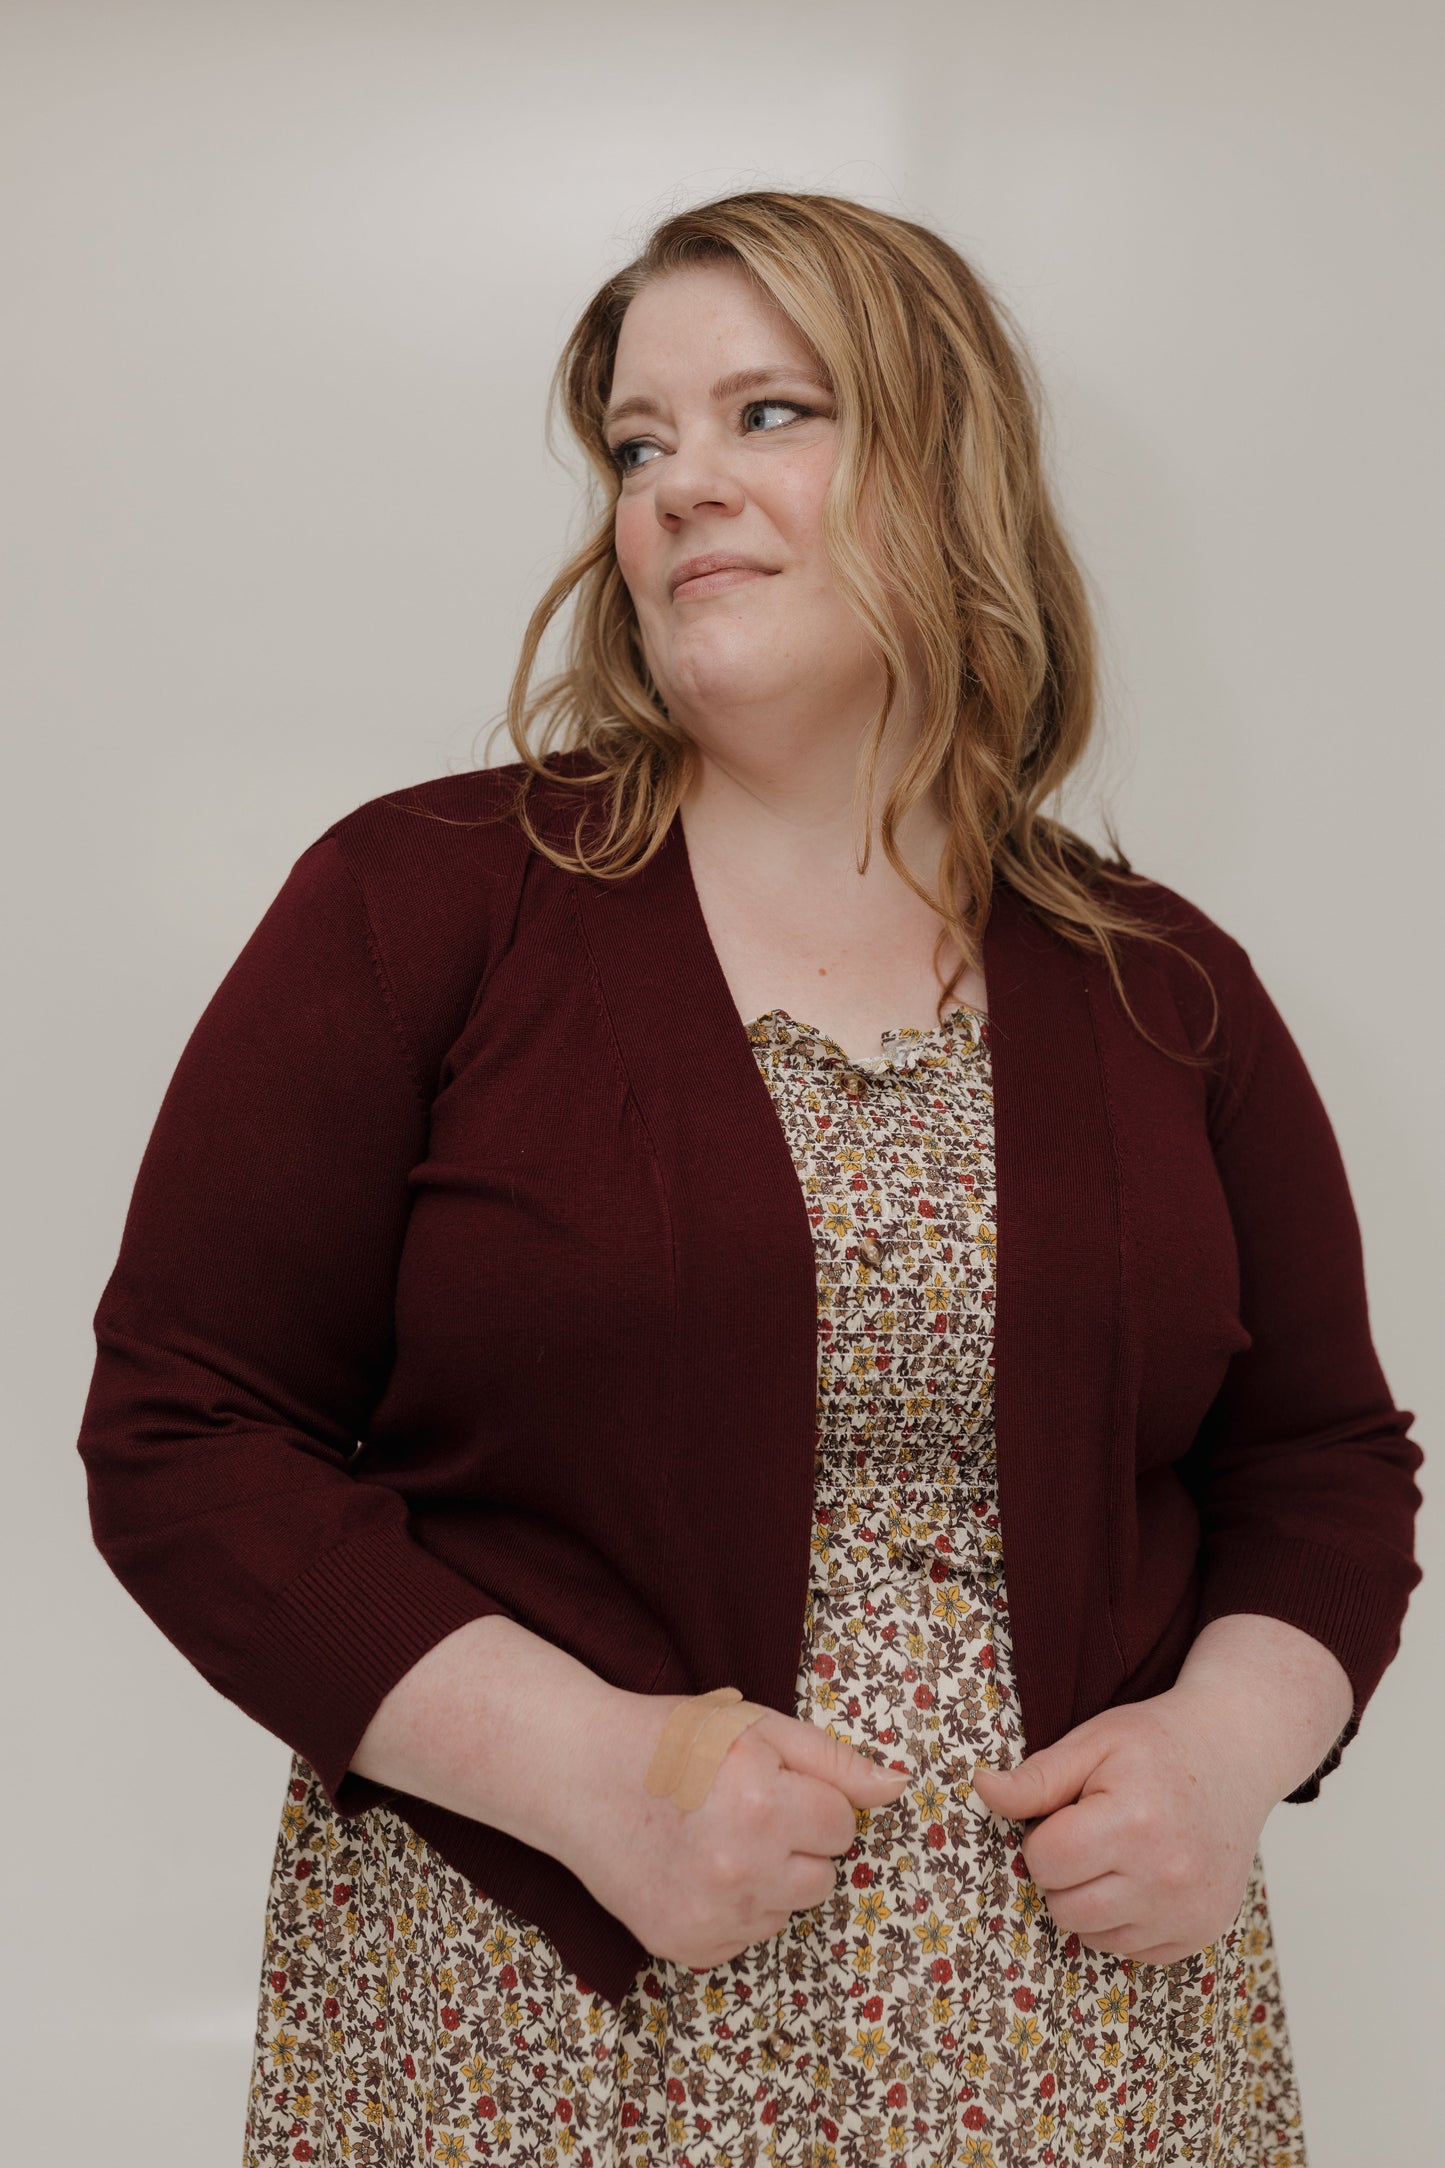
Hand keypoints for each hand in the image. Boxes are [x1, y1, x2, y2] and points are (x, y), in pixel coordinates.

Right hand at [558, 1690, 909, 1972]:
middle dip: (797, 1846)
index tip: (773, 1786)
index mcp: (763, 1805)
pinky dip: (732, 1912)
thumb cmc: (672, 1742)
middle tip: (744, 1813)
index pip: (843, 1826)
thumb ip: (833, 1761)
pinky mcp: (684, 1948)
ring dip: (768, 1882)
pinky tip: (694, 1871)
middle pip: (822, 1879)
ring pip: (786, 1912)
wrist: (579, 1776)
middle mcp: (741, 1869)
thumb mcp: (756, 1727)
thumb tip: (898, 1788)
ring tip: (716, 1840)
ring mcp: (710, 1916)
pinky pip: (745, 1940)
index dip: (813, 1802)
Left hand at [970, 1687, 1273, 1964]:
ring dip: (1090, 1900)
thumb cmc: (1157, 1744)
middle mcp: (1165, 1878)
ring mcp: (1187, 1912)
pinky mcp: (1201, 1934)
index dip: (1042, 1837)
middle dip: (1062, 1872)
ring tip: (1117, 1852)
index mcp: (1133, 1823)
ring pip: (1092, 1936)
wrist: (1234, 1755)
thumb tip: (980, 1789)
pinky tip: (1142, 1876)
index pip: (1045, 1862)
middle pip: (1064, 1908)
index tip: (1067, 1814)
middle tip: (1090, 1832)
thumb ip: (1035, 1777)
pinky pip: (1130, 1951)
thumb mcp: (1092, 1742)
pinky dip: (1123, 1920)